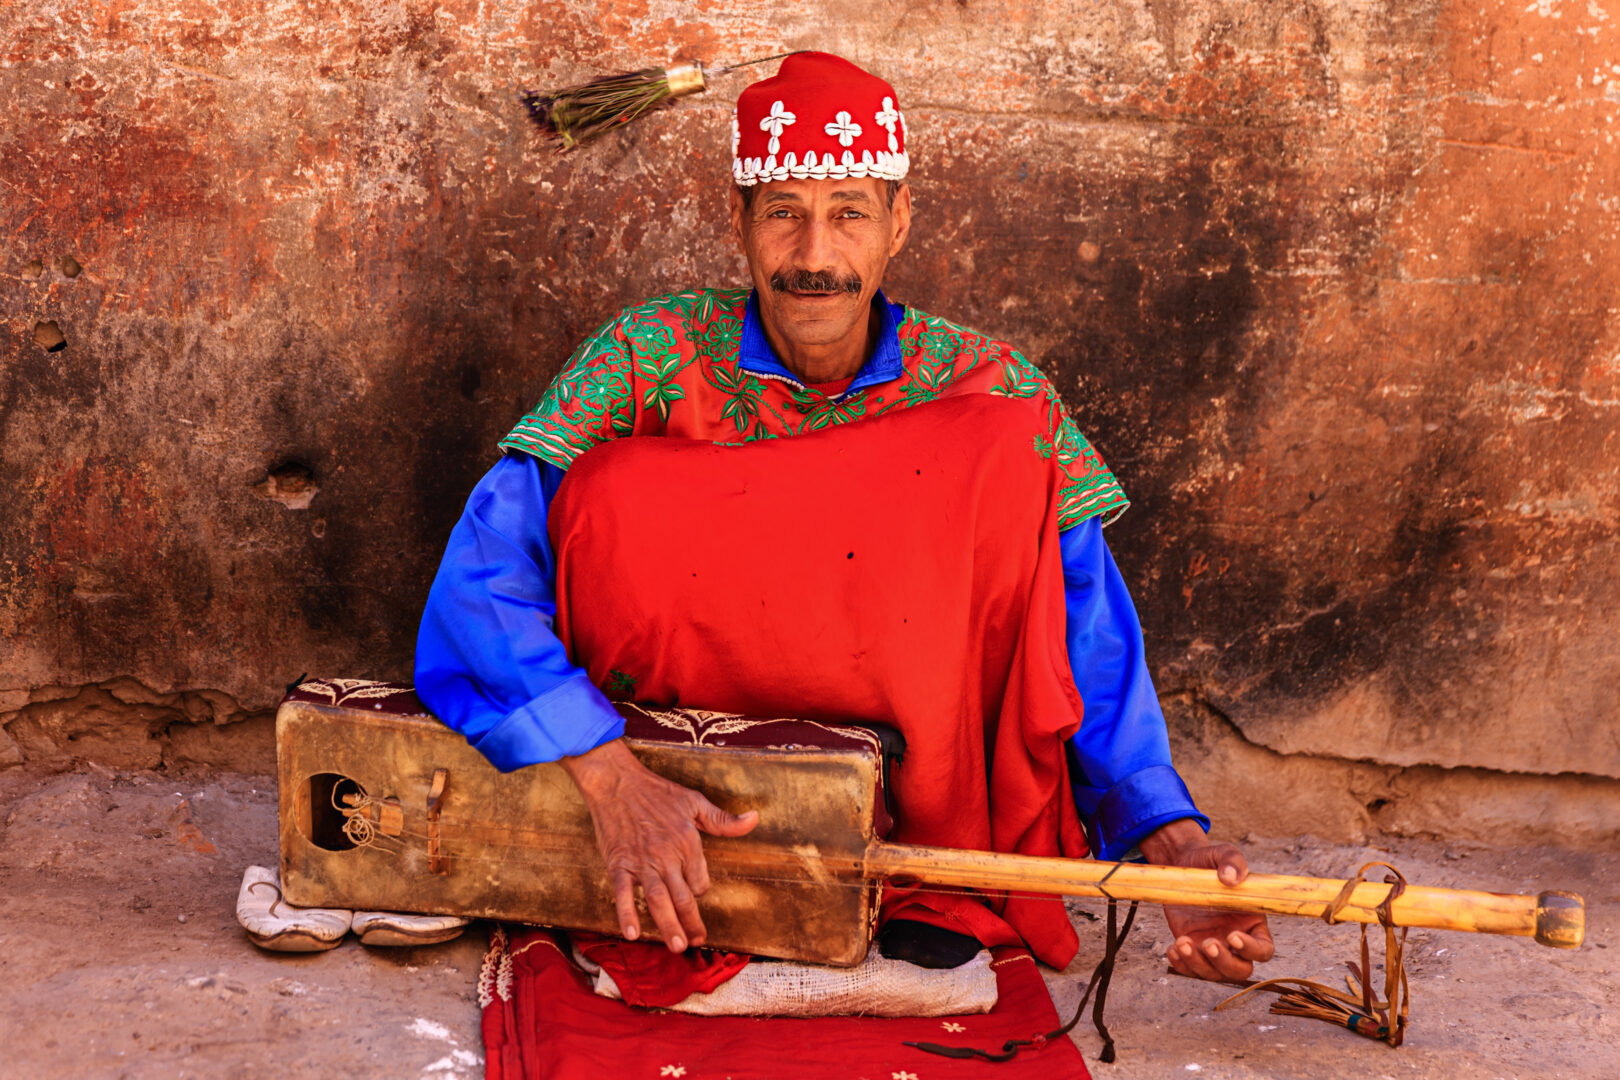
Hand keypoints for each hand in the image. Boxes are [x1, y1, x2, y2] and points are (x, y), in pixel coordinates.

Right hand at [562, 739, 757, 951]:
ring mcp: (641, 862)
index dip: (699, 890)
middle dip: (691, 923)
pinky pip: (623, 894)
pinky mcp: (619, 864)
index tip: (693, 895)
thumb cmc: (657, 792)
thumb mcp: (695, 802)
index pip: (700, 880)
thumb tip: (754, 819)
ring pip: (658, 900)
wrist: (617, 782)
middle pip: (683, 897)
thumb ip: (723, 820)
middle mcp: (667, 856)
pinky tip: (633, 933)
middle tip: (696, 942)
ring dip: (668, 925)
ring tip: (676, 946)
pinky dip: (627, 914)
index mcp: (688, 842)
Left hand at [1139, 818, 1274, 981]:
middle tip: (1208, 942)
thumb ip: (1232, 861)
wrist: (1183, 865)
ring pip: (1214, 974)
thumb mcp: (1222, 854)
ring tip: (1181, 942)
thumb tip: (1230, 877)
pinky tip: (1172, 949)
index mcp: (1252, 923)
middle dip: (1224, 963)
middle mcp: (1235, 940)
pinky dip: (1182, 966)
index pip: (1263, 950)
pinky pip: (1191, 969)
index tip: (1233, 935)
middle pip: (1240, 971)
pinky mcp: (1192, 947)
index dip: (1252, 949)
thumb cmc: (1210, 861)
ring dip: (1198, 965)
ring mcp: (1213, 946)